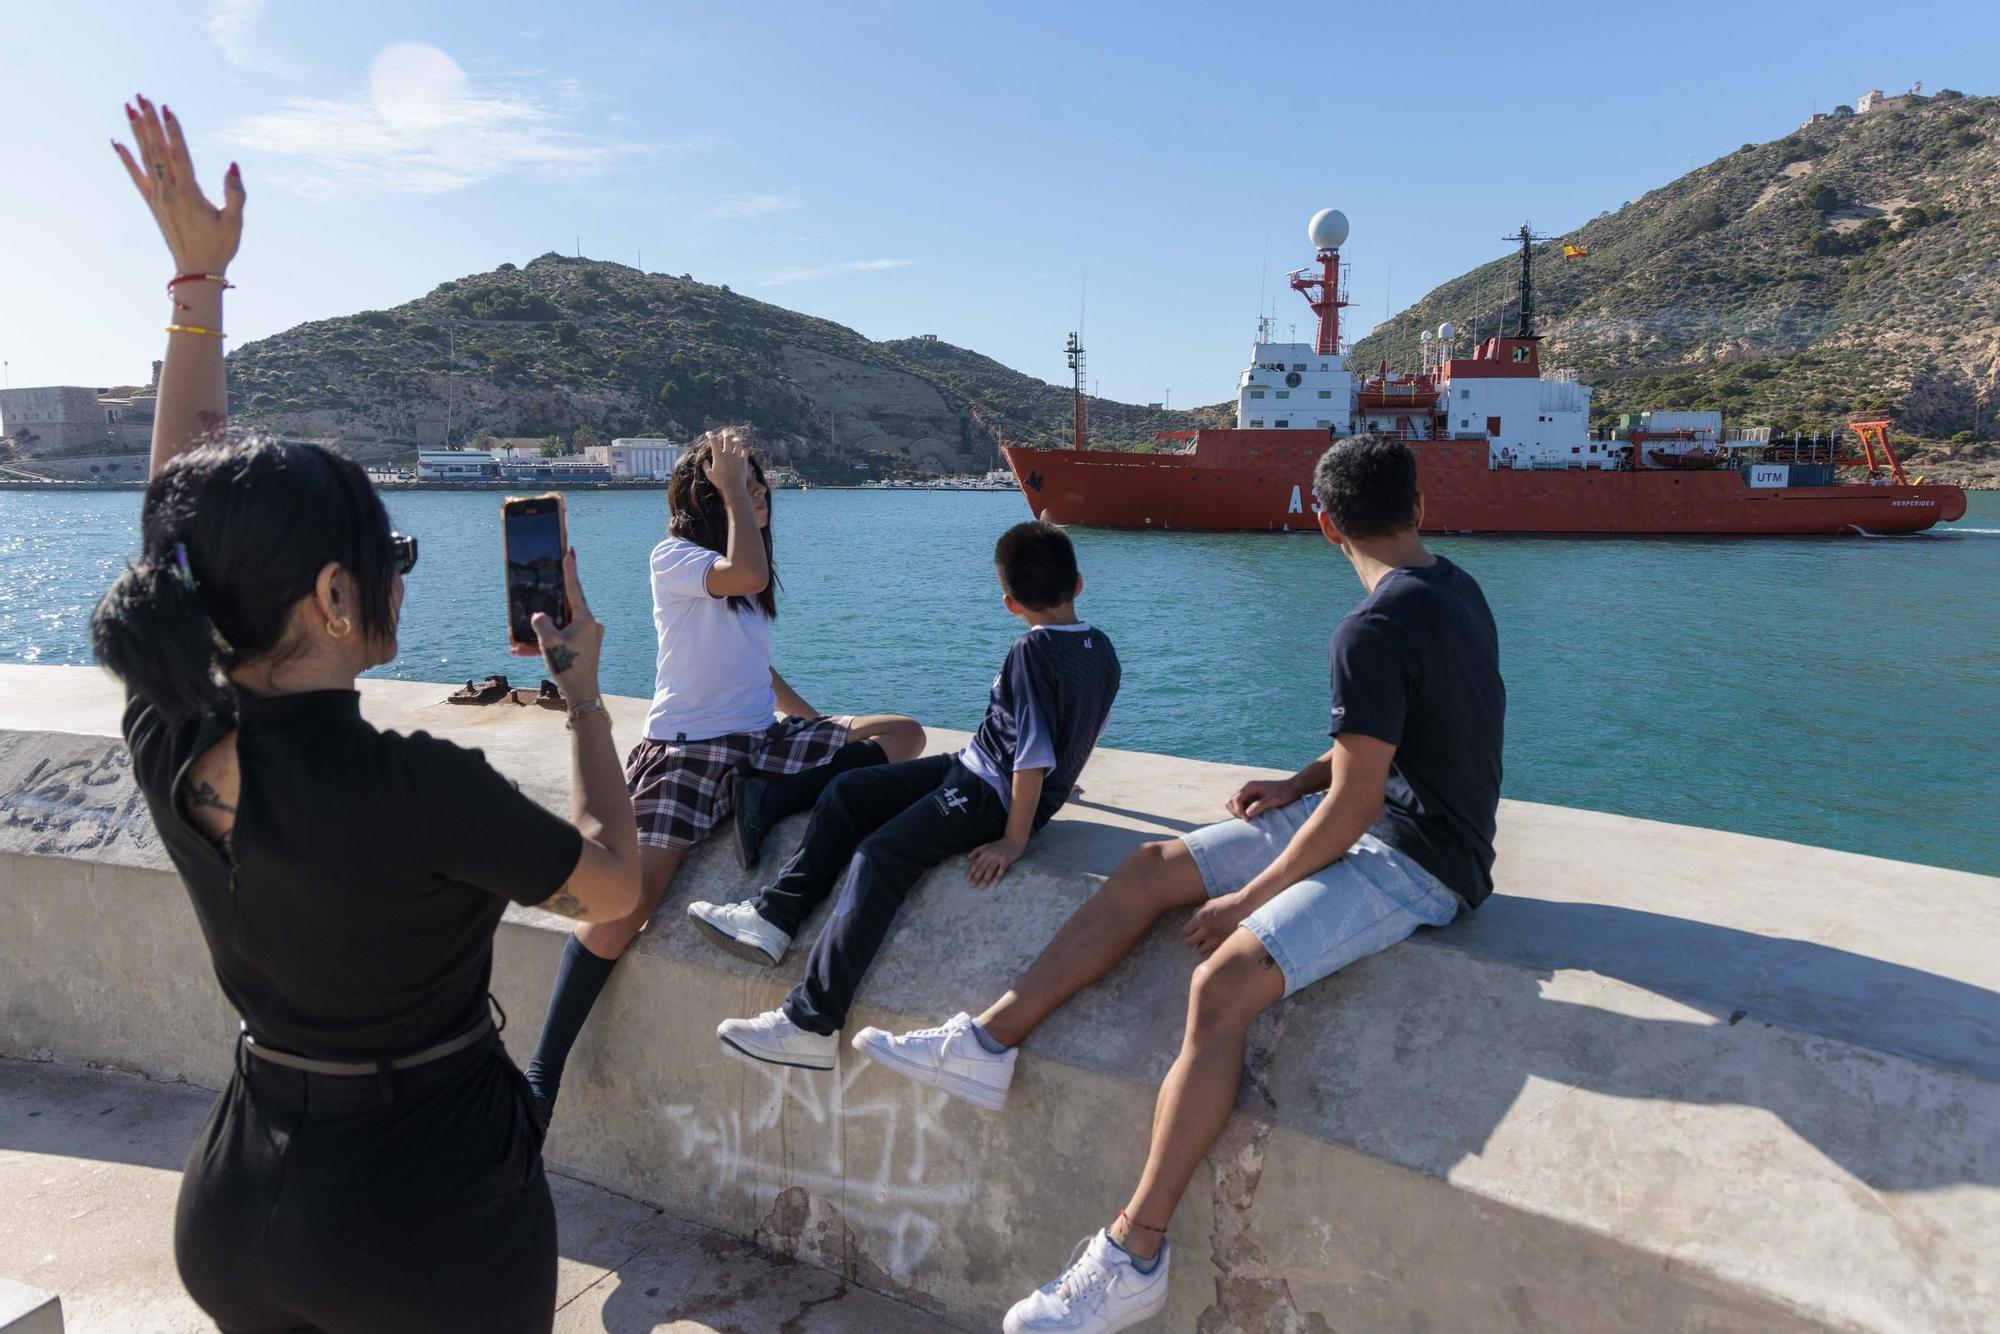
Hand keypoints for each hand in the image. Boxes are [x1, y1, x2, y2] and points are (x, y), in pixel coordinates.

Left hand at [112, 96, 243, 275]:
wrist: (197, 271)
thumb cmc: (220, 246)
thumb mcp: (235, 222)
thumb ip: (235, 193)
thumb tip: (231, 166)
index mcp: (189, 195)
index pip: (178, 155)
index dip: (172, 131)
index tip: (165, 108)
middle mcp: (169, 192)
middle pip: (157, 150)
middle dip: (149, 122)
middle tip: (142, 97)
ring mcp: (158, 197)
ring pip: (145, 158)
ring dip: (137, 132)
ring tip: (130, 108)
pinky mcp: (152, 204)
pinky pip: (136, 177)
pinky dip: (125, 159)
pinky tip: (116, 142)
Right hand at [528, 549, 602, 691]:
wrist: (582, 694)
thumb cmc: (569, 667)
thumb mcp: (549, 642)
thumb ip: (541, 623)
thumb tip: (538, 616)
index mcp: (585, 619)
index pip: (574, 588)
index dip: (570, 569)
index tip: (569, 551)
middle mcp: (589, 625)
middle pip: (563, 608)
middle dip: (545, 608)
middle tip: (541, 585)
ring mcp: (587, 637)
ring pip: (558, 628)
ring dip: (539, 634)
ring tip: (517, 643)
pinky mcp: (582, 648)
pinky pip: (559, 641)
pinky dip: (544, 646)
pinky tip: (521, 652)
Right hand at [703, 430, 753, 495]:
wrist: (734, 487)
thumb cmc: (720, 482)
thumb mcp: (709, 475)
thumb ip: (705, 466)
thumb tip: (705, 460)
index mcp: (718, 456)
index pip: (713, 441)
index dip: (710, 435)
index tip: (709, 434)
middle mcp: (728, 453)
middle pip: (727, 438)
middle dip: (725, 434)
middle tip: (724, 433)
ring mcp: (737, 456)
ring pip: (738, 442)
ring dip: (736, 440)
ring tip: (735, 440)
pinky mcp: (744, 460)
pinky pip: (745, 450)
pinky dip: (744, 448)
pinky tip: (742, 449)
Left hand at [966, 836, 1026, 887]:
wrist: (1013, 840)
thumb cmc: (1000, 844)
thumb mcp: (987, 845)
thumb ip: (977, 850)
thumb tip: (969, 858)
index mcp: (985, 852)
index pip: (976, 863)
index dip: (971, 872)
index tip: (967, 880)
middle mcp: (990, 854)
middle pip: (982, 868)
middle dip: (976, 877)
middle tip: (971, 886)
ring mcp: (998, 857)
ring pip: (990, 870)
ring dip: (985, 879)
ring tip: (981, 887)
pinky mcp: (1006, 860)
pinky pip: (1001, 870)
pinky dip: (998, 877)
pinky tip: (994, 884)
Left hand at [1183, 890, 1251, 955]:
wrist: (1246, 907)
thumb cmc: (1229, 903)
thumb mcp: (1210, 904)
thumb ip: (1199, 913)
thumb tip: (1192, 922)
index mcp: (1200, 917)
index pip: (1186, 931)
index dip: (1189, 932)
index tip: (1194, 931)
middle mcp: (1206, 929)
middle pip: (1190, 942)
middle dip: (1193, 940)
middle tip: (1199, 938)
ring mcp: (1215, 938)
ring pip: (1200, 950)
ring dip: (1203, 946)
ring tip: (1209, 941)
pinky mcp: (1224, 944)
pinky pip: (1213, 951)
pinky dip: (1213, 949)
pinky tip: (1218, 943)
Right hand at [1225, 778, 1296, 821]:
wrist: (1293, 788)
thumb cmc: (1284, 792)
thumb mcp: (1274, 799)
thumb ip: (1260, 805)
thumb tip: (1247, 813)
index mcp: (1250, 787)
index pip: (1236, 799)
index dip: (1239, 810)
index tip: (1248, 819)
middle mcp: (1247, 790)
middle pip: (1231, 802)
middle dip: (1236, 812)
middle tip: (1248, 819)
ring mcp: (1249, 795)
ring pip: (1235, 806)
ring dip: (1239, 813)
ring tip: (1251, 819)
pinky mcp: (1253, 801)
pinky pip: (1243, 808)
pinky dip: (1245, 814)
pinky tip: (1255, 818)